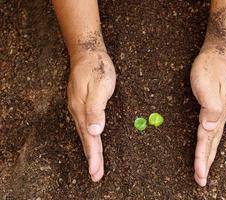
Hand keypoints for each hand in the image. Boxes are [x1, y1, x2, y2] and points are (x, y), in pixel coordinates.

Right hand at [67, 51, 115, 181]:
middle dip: (92, 158)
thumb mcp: (99, 86)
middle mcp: (78, 111)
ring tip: (95, 165)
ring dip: (90, 151)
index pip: (89, 138)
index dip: (93, 156)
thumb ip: (96, 109)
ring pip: (85, 134)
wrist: (87, 53)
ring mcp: (78, 108)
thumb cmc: (96, 68)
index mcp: (82, 109)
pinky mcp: (82, 105)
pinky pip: (86, 127)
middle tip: (96, 175)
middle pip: (86, 140)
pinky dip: (89, 139)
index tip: (96, 172)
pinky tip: (91, 142)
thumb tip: (94, 131)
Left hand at [190, 52, 225, 185]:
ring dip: (207, 157)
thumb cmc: (210, 70)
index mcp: (216, 114)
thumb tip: (210, 128)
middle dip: (205, 164)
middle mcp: (217, 118)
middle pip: (211, 145)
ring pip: (211, 141)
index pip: (207, 141)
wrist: (216, 58)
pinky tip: (206, 148)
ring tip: (203, 171)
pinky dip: (207, 145)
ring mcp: (216, 115)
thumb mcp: (208, 84)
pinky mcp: (212, 110)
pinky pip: (210, 133)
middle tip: (200, 181)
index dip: (202, 158)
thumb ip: (211, 106)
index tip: (199, 174)